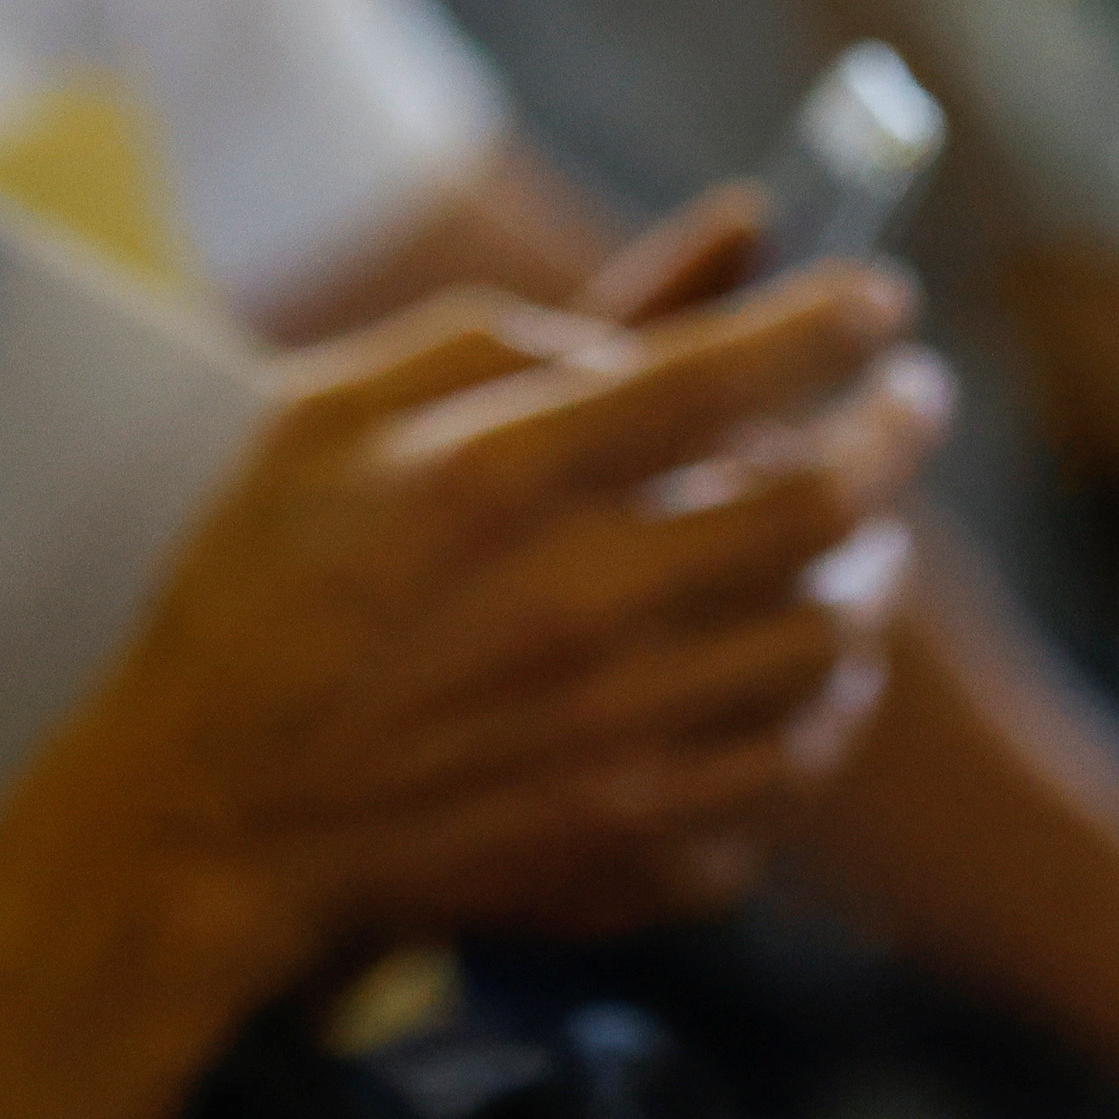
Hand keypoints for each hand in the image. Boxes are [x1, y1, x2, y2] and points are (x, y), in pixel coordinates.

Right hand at [57, 262, 952, 956]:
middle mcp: (577, 610)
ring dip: (870, 575)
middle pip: (817, 503)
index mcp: (497, 483)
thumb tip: (680, 270)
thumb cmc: (255, 595)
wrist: (203, 827)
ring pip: (829, 641)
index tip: (880, 299)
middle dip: (894, 431)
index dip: (828, 322)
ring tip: (865, 536)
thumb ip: (500, 333)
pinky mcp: (632, 847)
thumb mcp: (326, 414)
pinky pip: (791, 769)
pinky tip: (806, 668)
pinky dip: (821, 707)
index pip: (723, 372)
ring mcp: (615, 744)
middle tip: (915, 400)